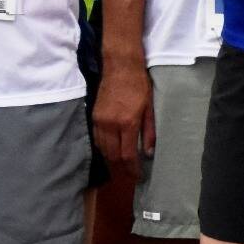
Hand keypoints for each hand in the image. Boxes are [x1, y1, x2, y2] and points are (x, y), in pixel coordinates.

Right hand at [91, 62, 153, 176]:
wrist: (119, 67)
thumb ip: (149, 132)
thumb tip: (149, 152)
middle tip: (129, 174)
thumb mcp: (150, 109)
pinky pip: (96, 138)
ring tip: (120, 167)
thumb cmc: (139, 86)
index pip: (127, 154)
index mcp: (127, 123)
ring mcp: (99, 120)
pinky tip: (110, 151)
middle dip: (120, 167)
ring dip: (110, 159)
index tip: (137, 176)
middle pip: (112, 154)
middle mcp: (110, 124)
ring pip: (102, 148)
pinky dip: (103, 148)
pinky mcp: (93, 116)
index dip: (132, 168)